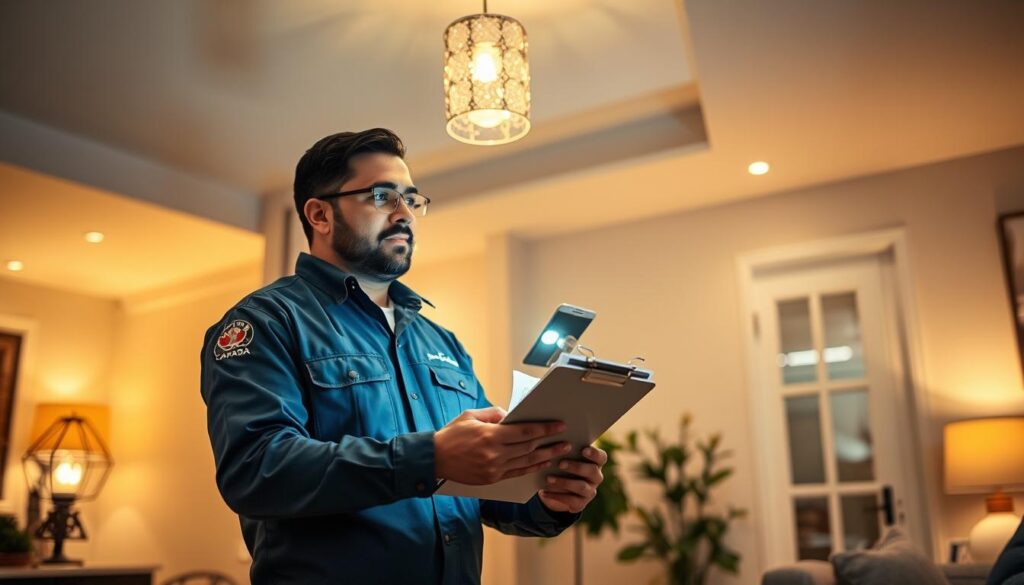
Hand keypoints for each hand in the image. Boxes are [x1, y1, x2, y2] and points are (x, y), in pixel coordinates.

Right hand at [434, 407, 570, 484]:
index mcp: (490, 435)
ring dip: (545, 456)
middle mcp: (494, 454)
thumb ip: (493, 414)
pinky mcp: (491, 479)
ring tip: (560, 452)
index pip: (525, 431)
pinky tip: (542, 464)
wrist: (434, 459)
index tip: (559, 425)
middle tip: (566, 439)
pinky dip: (531, 468)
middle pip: (529, 448)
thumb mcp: (471, 416)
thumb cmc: (451, 434)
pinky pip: (516, 473)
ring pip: (526, 462)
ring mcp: (493, 469)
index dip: (544, 428)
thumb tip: (511, 416)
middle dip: (549, 442)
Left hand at [537, 445, 607, 513]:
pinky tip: (543, 492)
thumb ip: (565, 451)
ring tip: (548, 479)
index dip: (594, 453)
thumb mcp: (564, 456)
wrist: (557, 487)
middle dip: (576, 467)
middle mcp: (596, 477)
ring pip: (581, 487)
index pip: (601, 457)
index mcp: (596, 462)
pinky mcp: (581, 503)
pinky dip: (556, 496)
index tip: (583, 450)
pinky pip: (571, 501)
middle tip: (560, 464)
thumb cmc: (561, 463)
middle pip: (592, 471)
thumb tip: (556, 445)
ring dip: (564, 482)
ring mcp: (590, 491)